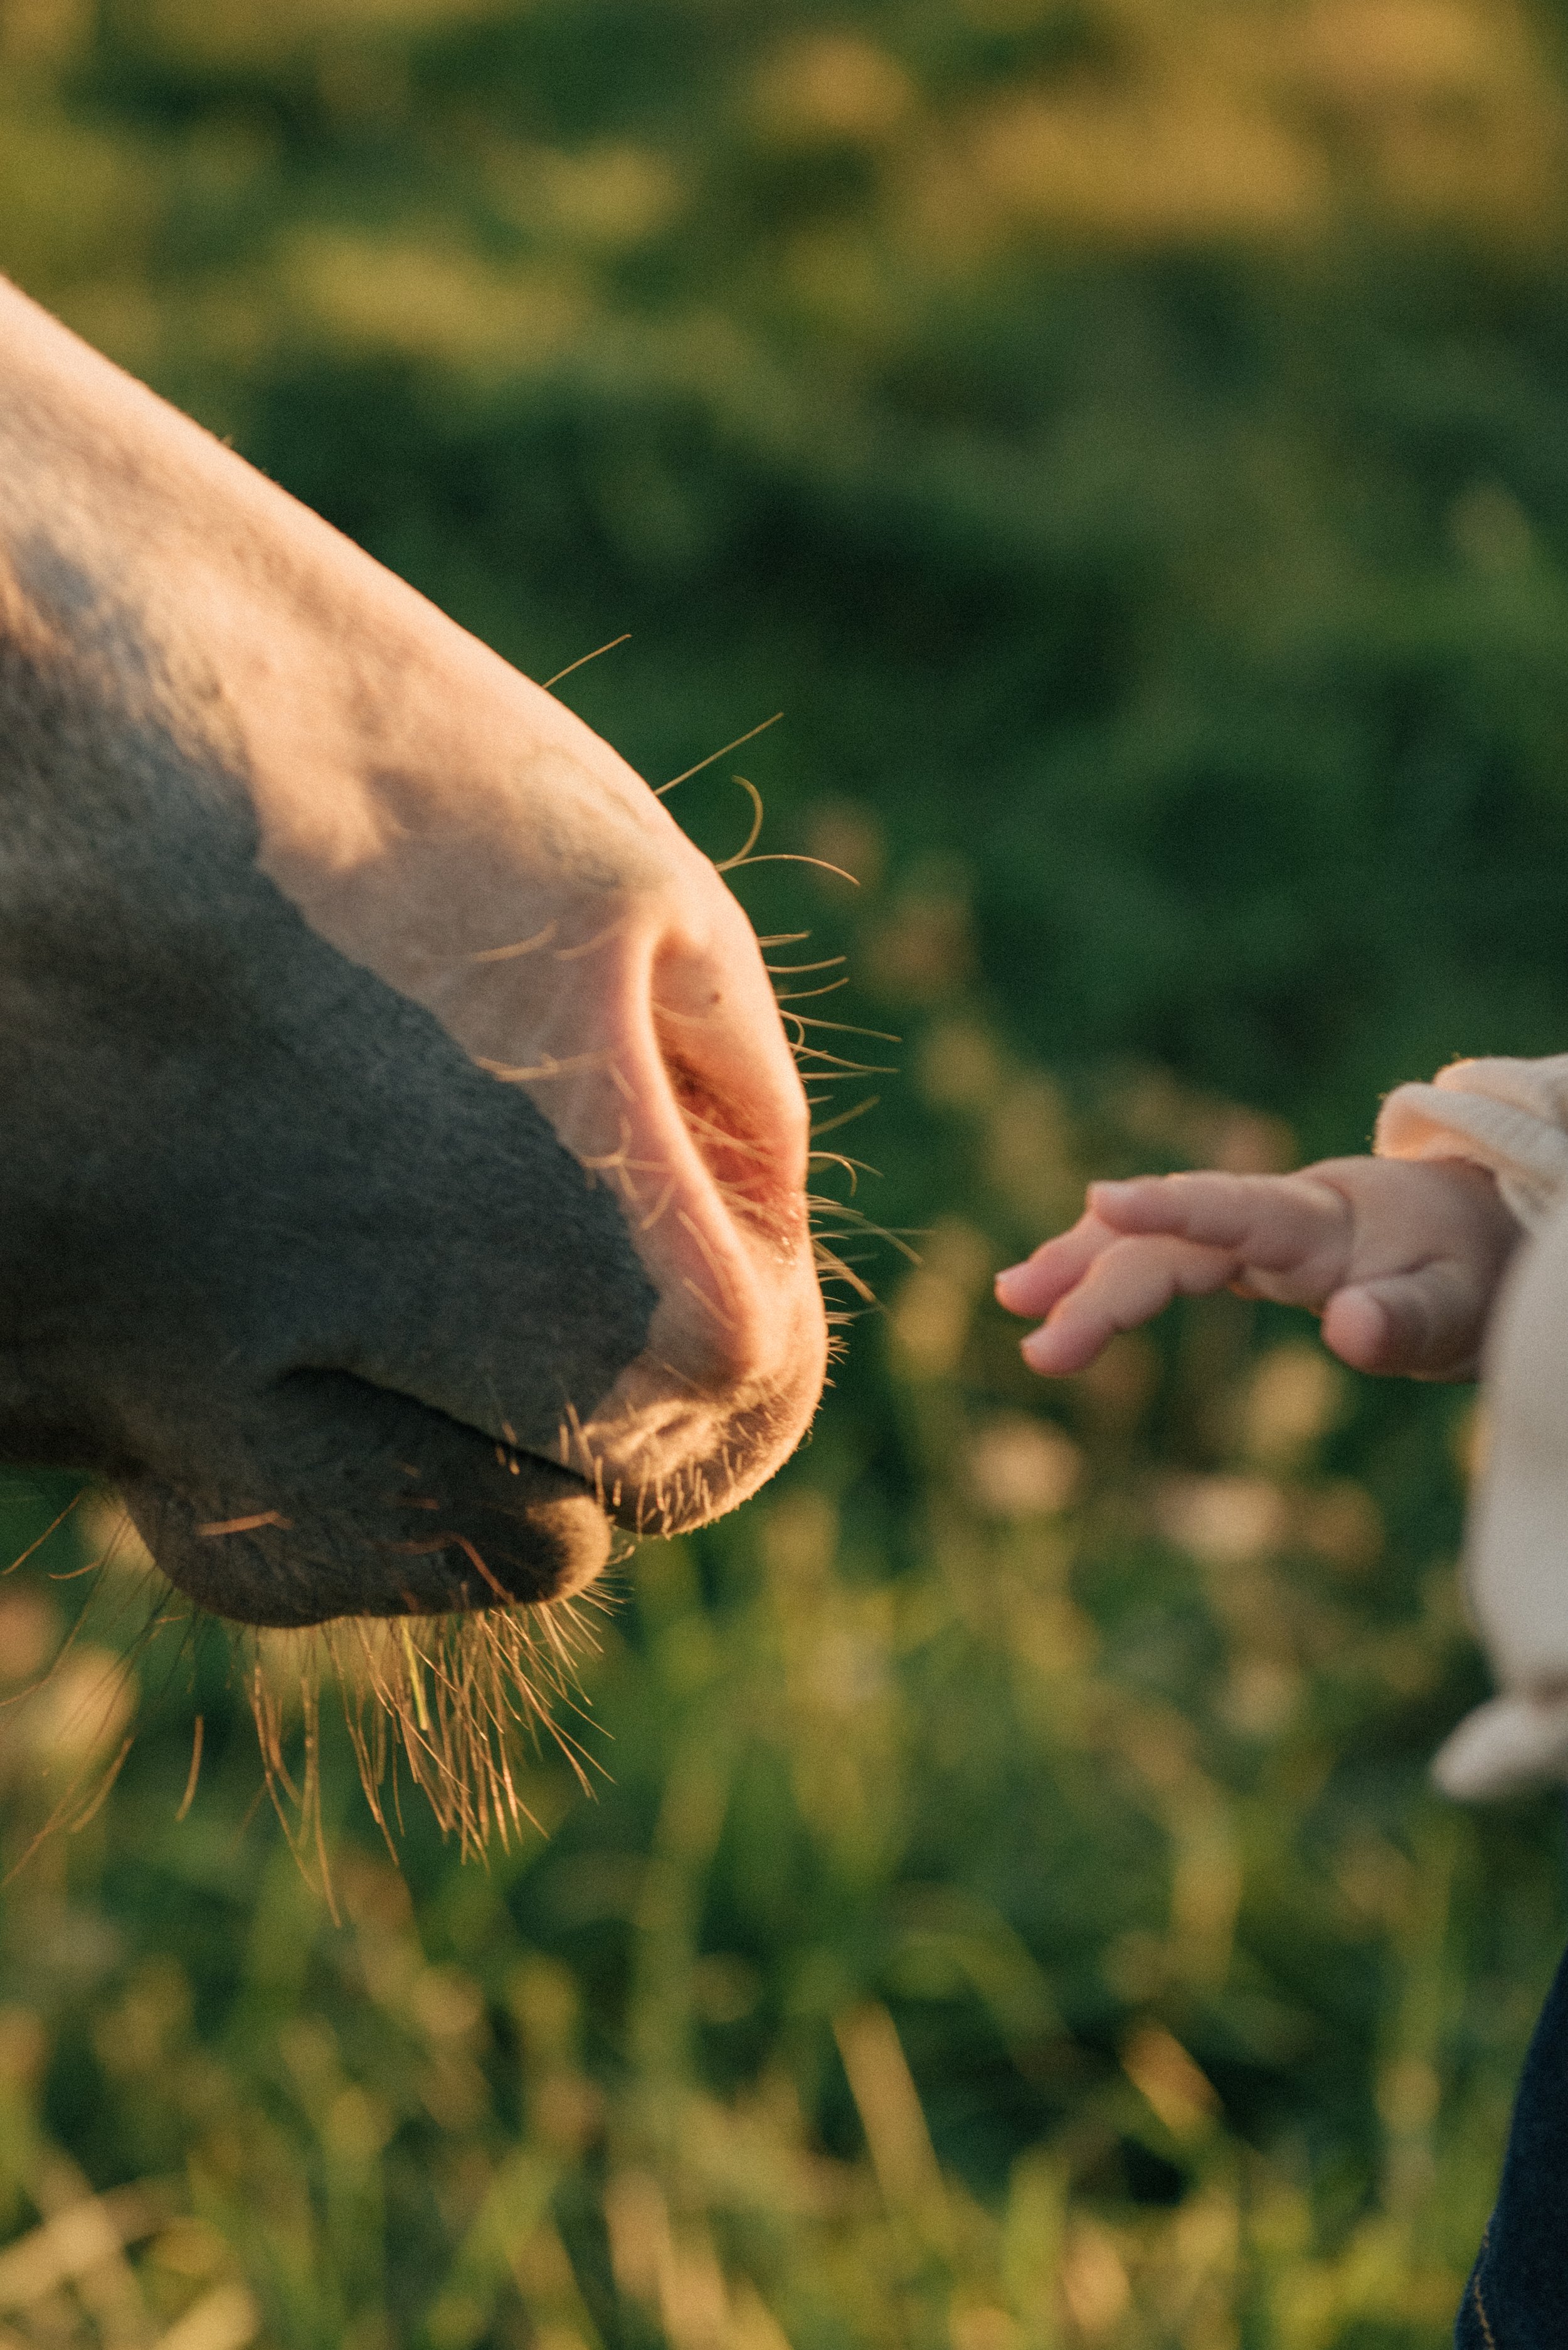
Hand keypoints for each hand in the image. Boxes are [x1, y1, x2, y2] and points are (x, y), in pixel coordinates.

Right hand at [995, 1157, 1520, 1380]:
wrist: (1479, 1234)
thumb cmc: (1472, 1271)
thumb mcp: (1459, 1309)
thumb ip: (1405, 1321)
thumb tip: (1346, 1330)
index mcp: (1321, 1221)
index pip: (1236, 1207)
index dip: (1170, 1205)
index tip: (1102, 1201)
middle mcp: (1274, 1215)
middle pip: (1172, 1242)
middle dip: (1099, 1283)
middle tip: (1038, 1347)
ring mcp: (1253, 1232)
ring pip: (1155, 1240)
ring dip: (1082, 1264)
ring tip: (1012, 1296)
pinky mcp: (1245, 1253)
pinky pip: (1166, 1255)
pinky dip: (1110, 1271)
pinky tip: (1062, 1294)